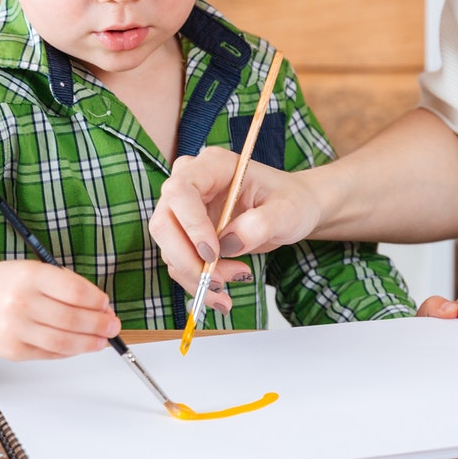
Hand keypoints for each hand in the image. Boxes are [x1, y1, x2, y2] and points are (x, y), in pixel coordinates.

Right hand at [0, 259, 120, 360]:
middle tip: (113, 326)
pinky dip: (70, 352)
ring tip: (102, 340)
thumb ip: (68, 287)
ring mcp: (14, 329)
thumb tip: (102, 309)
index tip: (106, 304)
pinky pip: (49, 354)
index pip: (75, 292)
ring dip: (89, 343)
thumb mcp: (37, 271)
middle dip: (99, 325)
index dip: (97, 301)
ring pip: (63, 342)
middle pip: (71, 320)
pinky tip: (79, 346)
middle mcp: (20, 303)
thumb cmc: (10, 284)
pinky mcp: (12, 351)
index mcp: (30, 276)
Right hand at [149, 149, 321, 293]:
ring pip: (170, 250)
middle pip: (164, 223)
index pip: (181, 191)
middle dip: (188, 259)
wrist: (293, 211)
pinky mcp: (188, 235)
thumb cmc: (291, 201)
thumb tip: (229, 244)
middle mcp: (193, 184)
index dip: (190, 224)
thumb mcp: (287, 212)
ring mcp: (186, 211)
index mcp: (213, 166)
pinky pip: (179, 263)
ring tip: (235, 280)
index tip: (213, 254)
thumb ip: (261, 224)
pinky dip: (197, 283)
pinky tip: (222, 293)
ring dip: (197, 276)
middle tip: (220, 280)